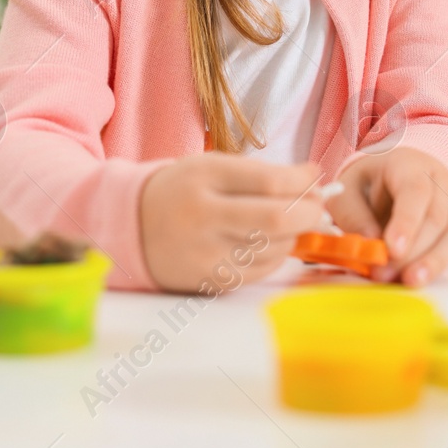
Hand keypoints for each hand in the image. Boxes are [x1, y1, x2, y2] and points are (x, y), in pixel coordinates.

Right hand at [141, 153, 328, 292]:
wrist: (131, 227)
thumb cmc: (183, 190)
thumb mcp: (213, 167)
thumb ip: (263, 172)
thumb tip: (314, 178)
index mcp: (205, 178)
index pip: (270, 181)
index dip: (304, 181)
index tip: (315, 177)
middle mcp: (203, 217)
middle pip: (276, 218)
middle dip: (310, 212)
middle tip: (317, 206)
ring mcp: (206, 254)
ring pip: (275, 247)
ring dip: (294, 234)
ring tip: (287, 221)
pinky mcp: (211, 281)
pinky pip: (262, 270)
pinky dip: (276, 254)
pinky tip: (267, 241)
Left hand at [328, 148, 447, 285]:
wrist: (394, 173)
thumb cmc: (369, 183)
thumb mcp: (348, 191)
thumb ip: (354, 216)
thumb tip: (371, 245)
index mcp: (408, 164)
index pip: (415, 191)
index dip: (406, 222)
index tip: (393, 250)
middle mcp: (439, 180)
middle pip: (435, 217)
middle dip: (411, 251)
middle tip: (384, 274)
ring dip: (432, 261)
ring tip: (409, 282)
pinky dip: (440, 263)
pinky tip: (420, 277)